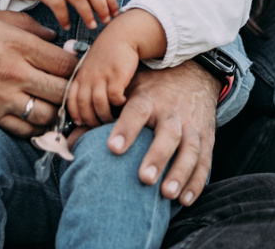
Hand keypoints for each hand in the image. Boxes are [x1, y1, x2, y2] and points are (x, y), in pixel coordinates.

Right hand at [0, 10, 76, 137]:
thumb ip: (29, 26)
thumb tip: (54, 38)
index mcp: (18, 45)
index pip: (64, 62)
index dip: (77, 66)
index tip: (78, 66)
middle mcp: (14, 72)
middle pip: (62, 90)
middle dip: (73, 90)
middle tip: (75, 88)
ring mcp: (4, 97)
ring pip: (48, 113)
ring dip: (58, 110)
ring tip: (59, 104)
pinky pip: (26, 129)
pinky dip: (38, 126)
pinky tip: (39, 117)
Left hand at [67, 22, 136, 125]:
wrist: (121, 36)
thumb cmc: (107, 54)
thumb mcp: (90, 67)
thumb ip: (86, 83)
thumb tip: (84, 106)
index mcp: (80, 76)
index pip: (71, 100)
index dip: (75, 115)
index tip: (81, 123)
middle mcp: (88, 77)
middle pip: (84, 106)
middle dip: (91, 120)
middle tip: (99, 125)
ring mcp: (102, 76)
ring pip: (99, 105)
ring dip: (106, 115)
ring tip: (112, 118)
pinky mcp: (116, 75)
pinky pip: (115, 97)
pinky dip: (119, 104)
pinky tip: (123, 102)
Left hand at [107, 62, 218, 205]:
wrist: (193, 75)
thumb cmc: (151, 88)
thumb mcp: (127, 91)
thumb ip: (101, 116)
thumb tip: (68, 142)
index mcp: (148, 98)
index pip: (137, 111)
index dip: (126, 129)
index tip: (112, 148)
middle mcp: (171, 111)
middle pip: (168, 133)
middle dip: (157, 156)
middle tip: (144, 178)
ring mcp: (191, 125)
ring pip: (190, 149)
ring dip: (180, 172)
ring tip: (166, 194)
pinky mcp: (206, 138)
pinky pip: (204, 161)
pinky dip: (197, 181)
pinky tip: (185, 199)